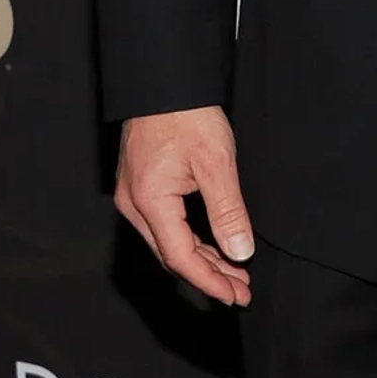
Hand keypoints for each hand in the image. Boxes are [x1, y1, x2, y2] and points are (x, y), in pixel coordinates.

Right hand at [115, 107, 254, 307]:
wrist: (165, 81)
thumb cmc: (187, 115)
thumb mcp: (216, 163)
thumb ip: (228, 211)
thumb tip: (240, 251)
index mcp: (149, 201)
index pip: (180, 258)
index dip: (210, 281)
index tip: (236, 295)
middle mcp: (134, 205)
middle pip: (172, 255)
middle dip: (209, 276)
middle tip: (241, 291)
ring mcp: (135, 196)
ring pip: (169, 242)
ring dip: (203, 260)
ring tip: (235, 274)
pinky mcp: (142, 187)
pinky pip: (166, 226)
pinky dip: (192, 240)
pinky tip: (215, 247)